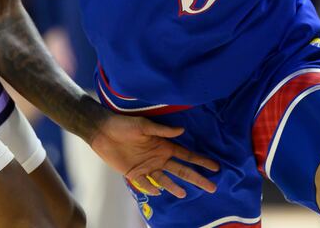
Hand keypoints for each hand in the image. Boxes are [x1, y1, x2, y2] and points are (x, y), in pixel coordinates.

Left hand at [89, 112, 218, 197]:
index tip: (215, 167)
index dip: (201, 161)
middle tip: (212, 187)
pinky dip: (151, 189)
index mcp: (164, 146)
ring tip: (183, 194)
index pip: (187, 155)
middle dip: (196, 178)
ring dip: (174, 187)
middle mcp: (159, 158)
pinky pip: (145, 184)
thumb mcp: (143, 125)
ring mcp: (147, 167)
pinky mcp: (134, 174)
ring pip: (165, 180)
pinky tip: (157, 193)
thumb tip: (182, 131)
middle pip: (181, 171)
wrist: (103, 131)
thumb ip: (162, 131)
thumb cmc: (124, 125)